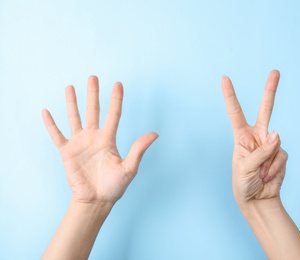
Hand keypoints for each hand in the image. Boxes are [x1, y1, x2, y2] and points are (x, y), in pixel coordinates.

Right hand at [42, 76, 157, 204]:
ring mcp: (80, 143)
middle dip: (93, 94)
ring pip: (74, 118)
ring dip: (72, 103)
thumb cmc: (114, 186)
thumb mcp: (129, 168)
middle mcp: (94, 137)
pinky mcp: (67, 152)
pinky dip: (51, 124)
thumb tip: (155, 134)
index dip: (116, 99)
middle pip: (93, 111)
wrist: (96, 200)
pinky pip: (57, 135)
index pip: (113, 114)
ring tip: (70, 87)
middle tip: (93, 77)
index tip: (118, 83)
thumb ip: (139, 149)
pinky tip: (46, 112)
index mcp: (109, 139)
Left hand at [222, 70, 287, 203]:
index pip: (234, 112)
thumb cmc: (243, 183)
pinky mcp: (281, 154)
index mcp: (241, 136)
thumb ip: (262, 151)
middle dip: (270, 90)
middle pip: (265, 110)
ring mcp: (270, 144)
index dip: (230, 95)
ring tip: (259, 175)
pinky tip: (267, 176)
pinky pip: (281, 157)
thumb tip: (278, 134)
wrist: (257, 199)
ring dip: (266, 164)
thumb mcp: (245, 167)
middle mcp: (256, 136)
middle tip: (275, 72)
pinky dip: (274, 169)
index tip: (224, 78)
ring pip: (275, 143)